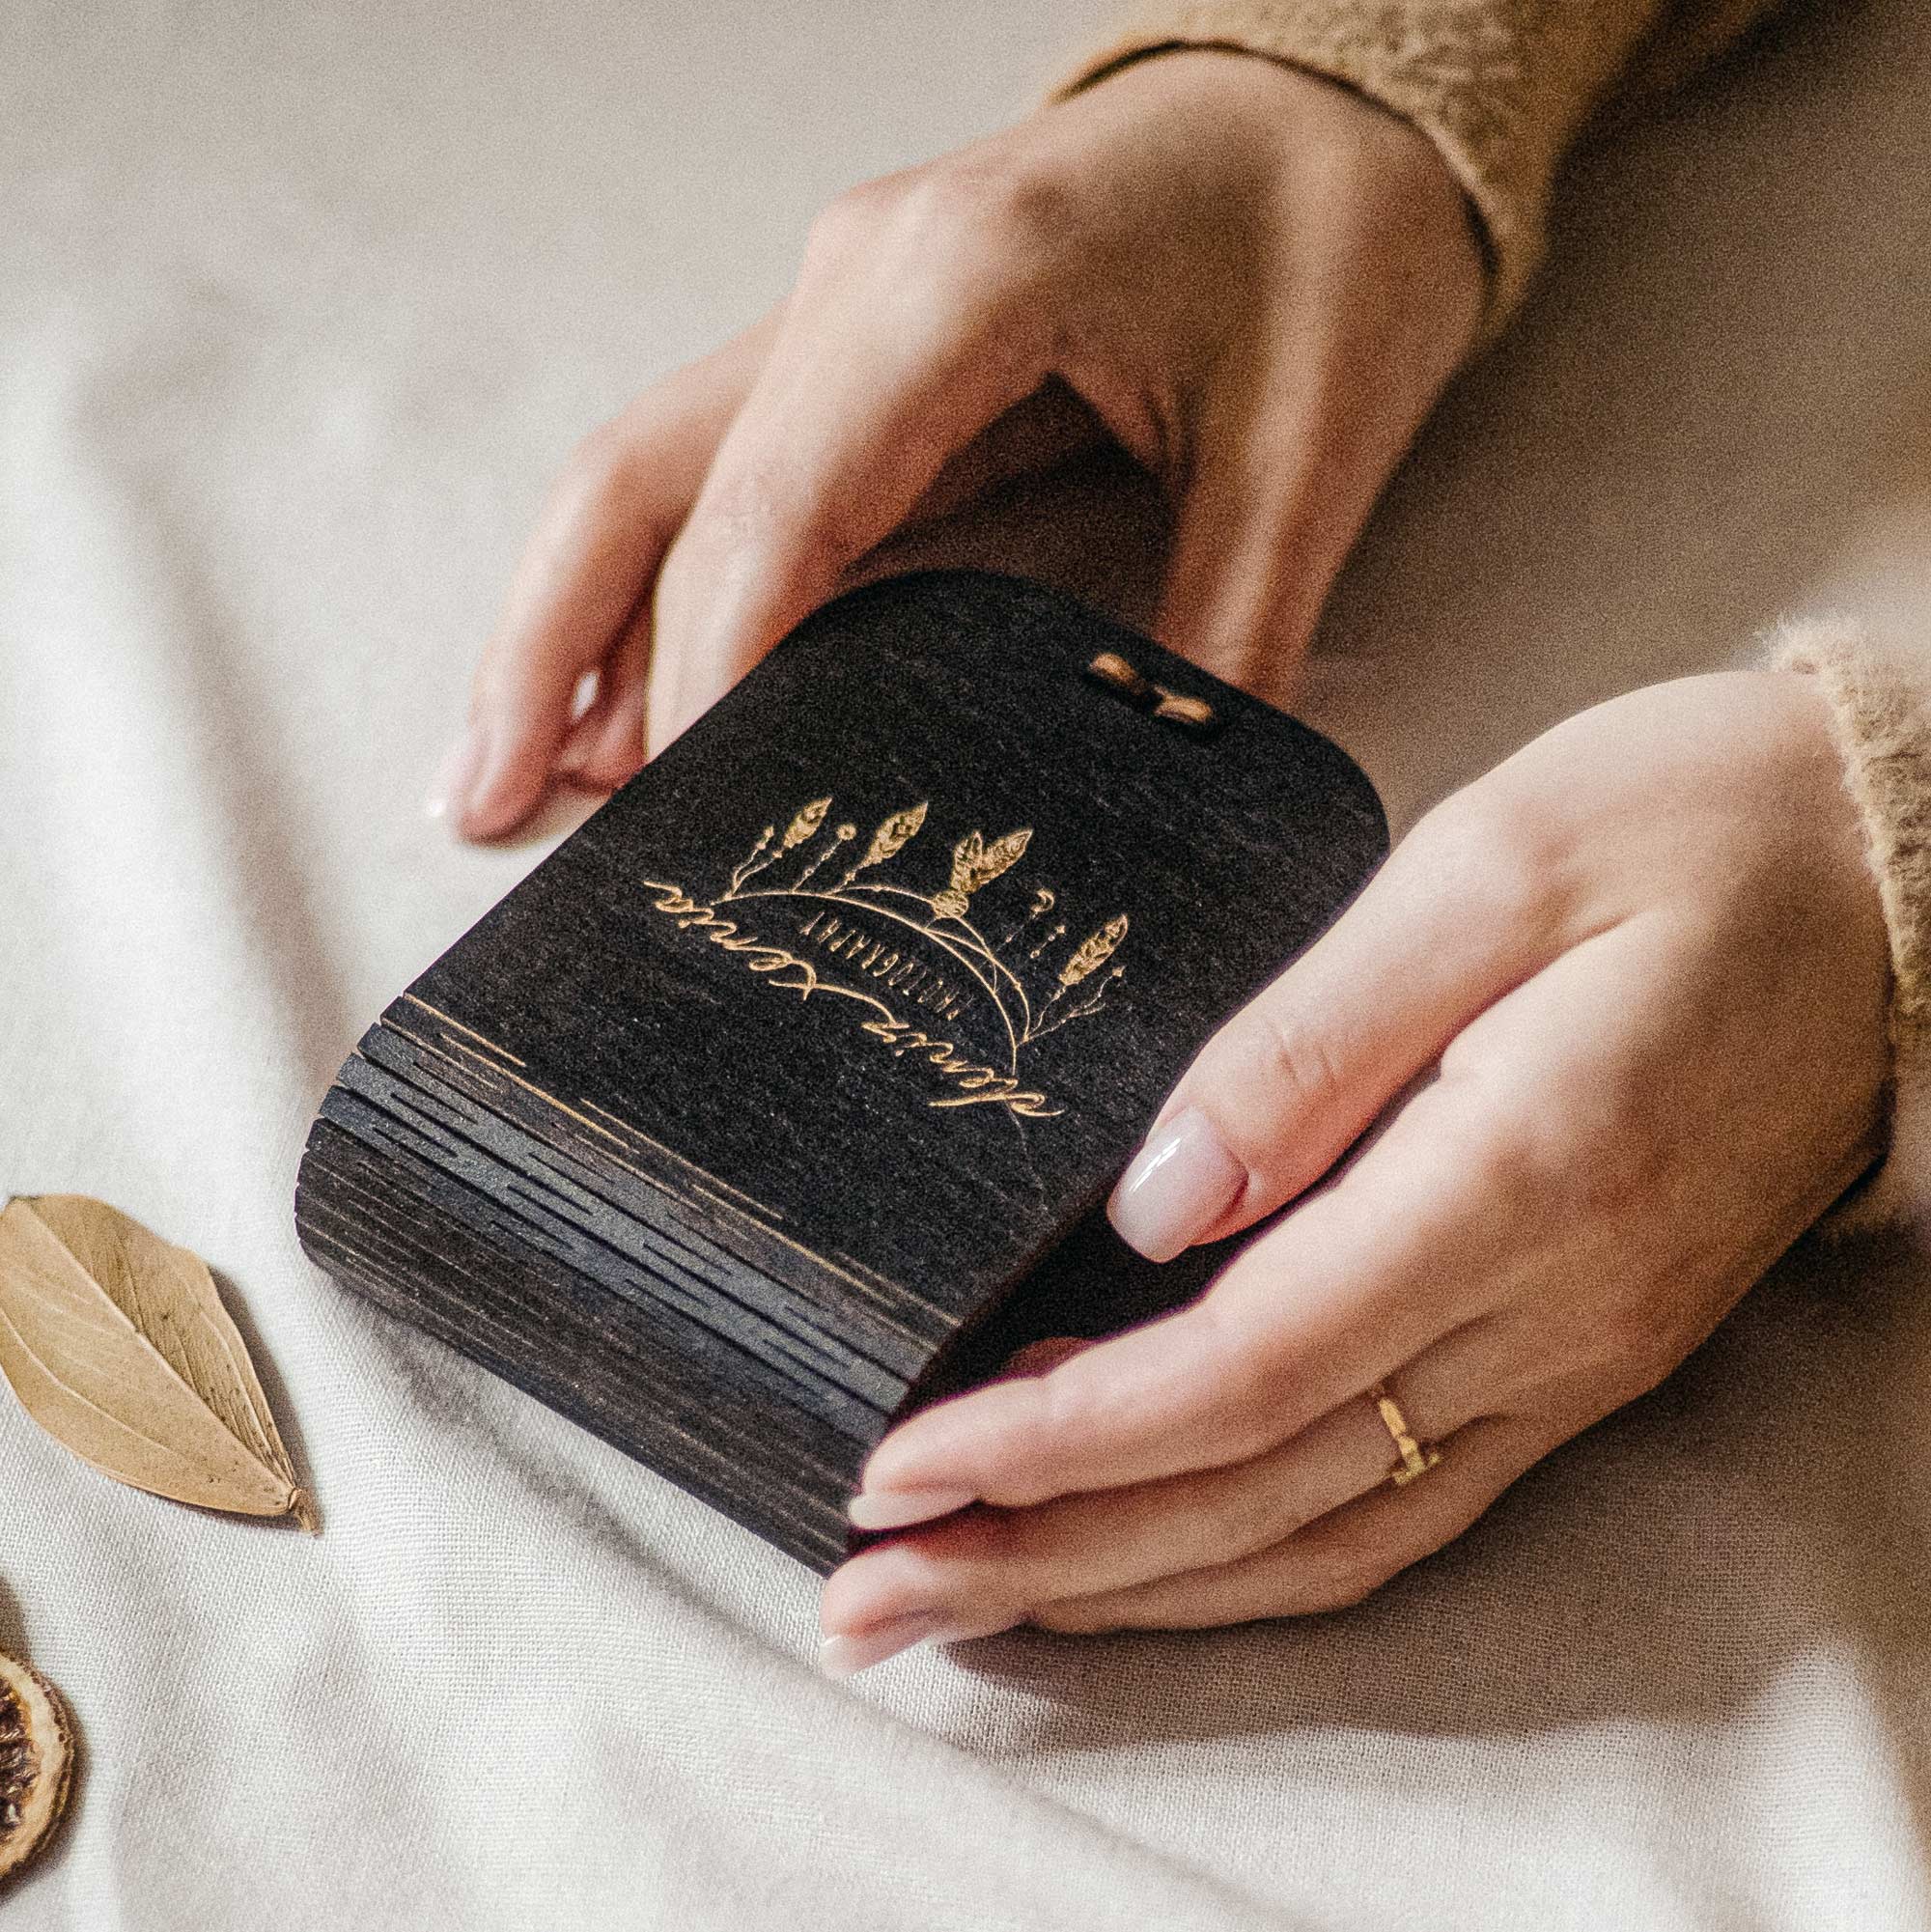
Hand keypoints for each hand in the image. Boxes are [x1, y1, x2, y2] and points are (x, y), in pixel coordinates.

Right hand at [430, 49, 1482, 836]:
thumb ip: (1229, 632)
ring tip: (508, 775)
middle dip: (559, 655)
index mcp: (960, 281)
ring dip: (563, 623)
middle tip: (492, 806)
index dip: (708, 674)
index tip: (677, 812)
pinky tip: (613, 696)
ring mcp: (836, 310)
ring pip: (644, 471)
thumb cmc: (1326, 232)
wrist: (1323, 102)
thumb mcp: (1310, 442)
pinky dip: (643, 591)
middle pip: (646, 478)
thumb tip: (1159, 811)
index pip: (776, 508)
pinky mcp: (851, 355)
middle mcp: (855, 282)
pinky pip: (711, 477)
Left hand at [817, 671, 1890, 1674]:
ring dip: (1129, 1583)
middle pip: (1256, 1490)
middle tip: (861, 1597)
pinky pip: (1399, 1506)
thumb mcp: (1484, 870)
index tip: (901, 1459)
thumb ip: (1308, 1045)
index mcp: (1516, 1176)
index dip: (1057, 1436)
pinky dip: (1248, 1555)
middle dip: (1045, 1552)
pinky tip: (1142, 1559)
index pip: (1244, 1368)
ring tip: (961, 1599)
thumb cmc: (1686, 829)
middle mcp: (1549, 1308)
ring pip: (1323, 1531)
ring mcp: (1572, 1354)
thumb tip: (1147, 1204)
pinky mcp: (1576, 1352)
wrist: (1895, 873)